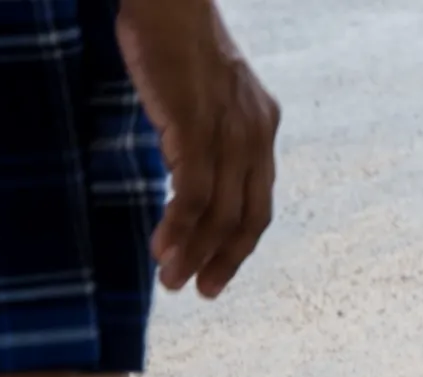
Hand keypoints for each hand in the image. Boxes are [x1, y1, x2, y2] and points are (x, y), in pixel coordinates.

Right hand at [114, 0, 279, 298]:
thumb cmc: (174, 40)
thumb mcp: (204, 93)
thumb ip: (207, 133)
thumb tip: (186, 172)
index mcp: (260, 129)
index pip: (257, 205)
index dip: (238, 247)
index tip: (217, 276)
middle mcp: (254, 134)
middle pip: (245, 219)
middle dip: (221, 261)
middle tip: (196, 291)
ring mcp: (228, 131)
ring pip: (219, 213)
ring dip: (193, 253)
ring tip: (171, 280)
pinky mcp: (196, 125)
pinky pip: (193, 192)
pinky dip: (179, 226)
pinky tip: (162, 246)